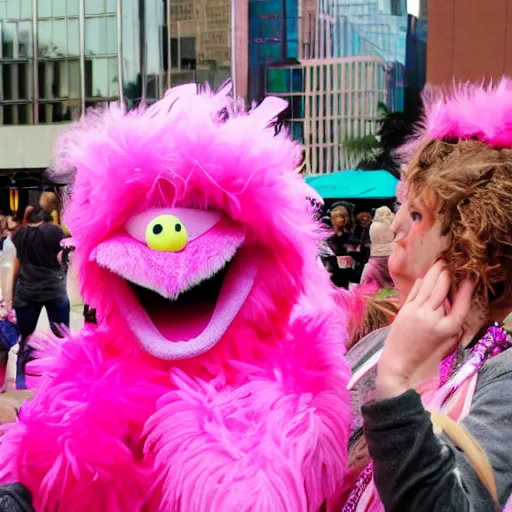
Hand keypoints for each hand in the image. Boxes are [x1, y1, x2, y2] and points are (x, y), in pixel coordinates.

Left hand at [376, 261, 473, 398]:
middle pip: (443, 289)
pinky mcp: (405, 309)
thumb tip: (453, 298)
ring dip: (435, 272)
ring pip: (429, 286)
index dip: (466, 288)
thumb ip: (451, 320)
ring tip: (440, 263)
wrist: (400, 361)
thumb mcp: (446, 340)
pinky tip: (426, 276)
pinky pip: (416, 290)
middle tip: (451, 263)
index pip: (461, 303)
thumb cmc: (424, 352)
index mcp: (448, 327)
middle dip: (447, 273)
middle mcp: (434, 317)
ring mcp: (418, 312)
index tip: (469, 277)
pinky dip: (422, 282)